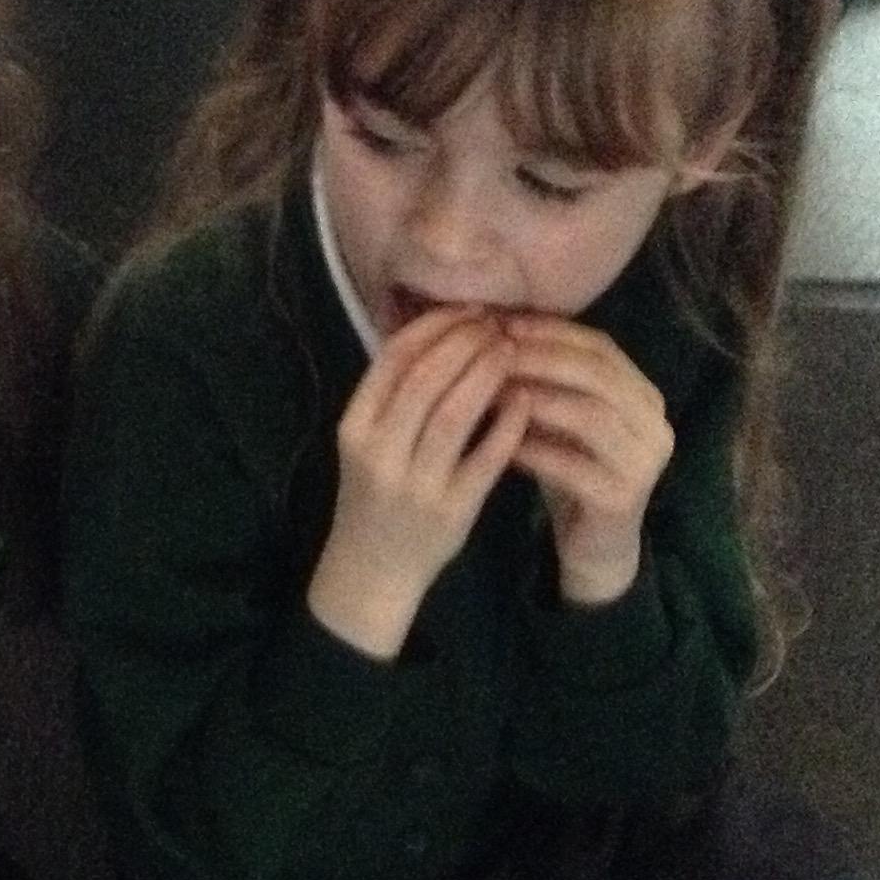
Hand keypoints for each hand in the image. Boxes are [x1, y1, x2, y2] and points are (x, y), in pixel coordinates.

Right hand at [308, 307, 532, 657]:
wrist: (372, 569)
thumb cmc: (374, 492)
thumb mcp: (367, 439)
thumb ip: (394, 392)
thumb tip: (442, 326)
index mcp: (355, 427)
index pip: (394, 359)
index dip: (436, 326)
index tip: (468, 310)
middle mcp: (380, 453)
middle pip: (427, 379)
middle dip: (467, 342)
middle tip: (497, 325)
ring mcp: (416, 484)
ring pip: (456, 414)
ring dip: (488, 374)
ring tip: (511, 351)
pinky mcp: (453, 510)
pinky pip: (487, 457)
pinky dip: (508, 423)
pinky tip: (524, 400)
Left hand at [499, 315, 673, 603]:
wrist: (595, 547)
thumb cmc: (572, 472)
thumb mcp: (561, 419)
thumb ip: (547, 379)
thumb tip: (495, 327)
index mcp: (643, 394)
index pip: (600, 347)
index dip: (550, 331)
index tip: (500, 323)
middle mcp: (655, 423)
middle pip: (597, 374)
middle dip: (541, 358)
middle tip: (493, 352)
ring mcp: (645, 462)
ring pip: (590, 415)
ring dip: (537, 399)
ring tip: (492, 393)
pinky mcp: (623, 498)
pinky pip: (574, 466)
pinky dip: (535, 451)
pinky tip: (501, 446)